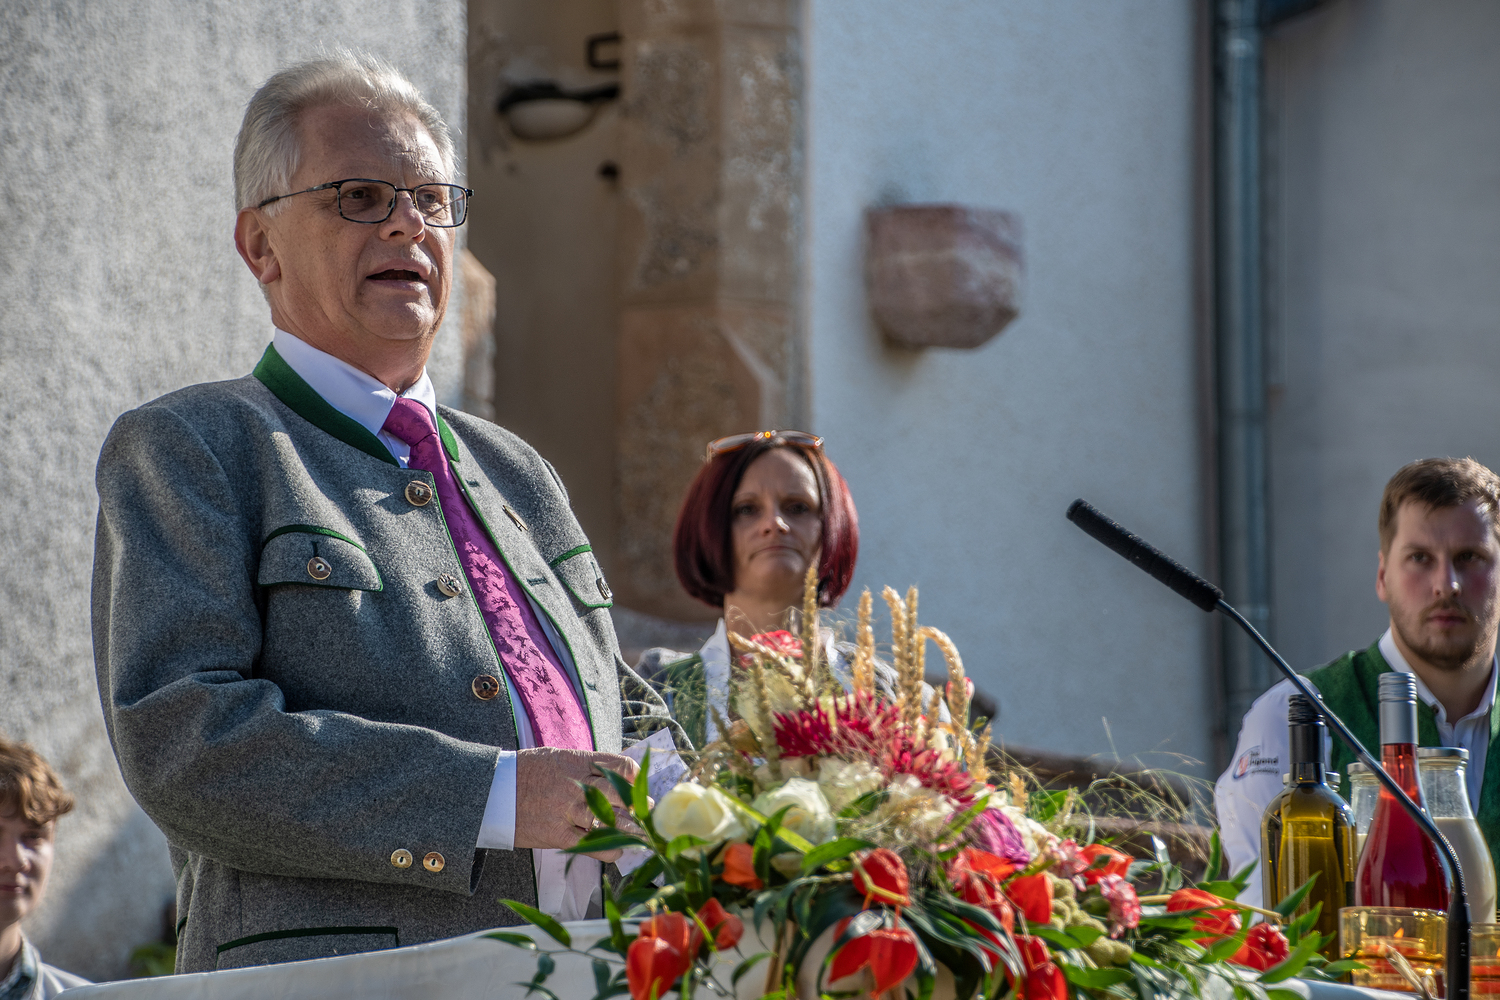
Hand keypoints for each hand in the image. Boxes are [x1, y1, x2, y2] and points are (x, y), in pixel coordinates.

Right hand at [513, 747, 642, 861]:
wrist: (493, 791)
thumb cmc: (528, 772)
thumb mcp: (559, 758)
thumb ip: (587, 766)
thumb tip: (616, 777)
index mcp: (578, 762)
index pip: (620, 766)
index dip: (635, 778)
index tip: (639, 787)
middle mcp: (577, 785)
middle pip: (620, 794)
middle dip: (639, 806)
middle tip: (648, 812)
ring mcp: (568, 811)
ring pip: (611, 822)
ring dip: (630, 829)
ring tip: (639, 833)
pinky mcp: (558, 835)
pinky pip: (592, 846)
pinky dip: (609, 850)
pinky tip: (616, 849)